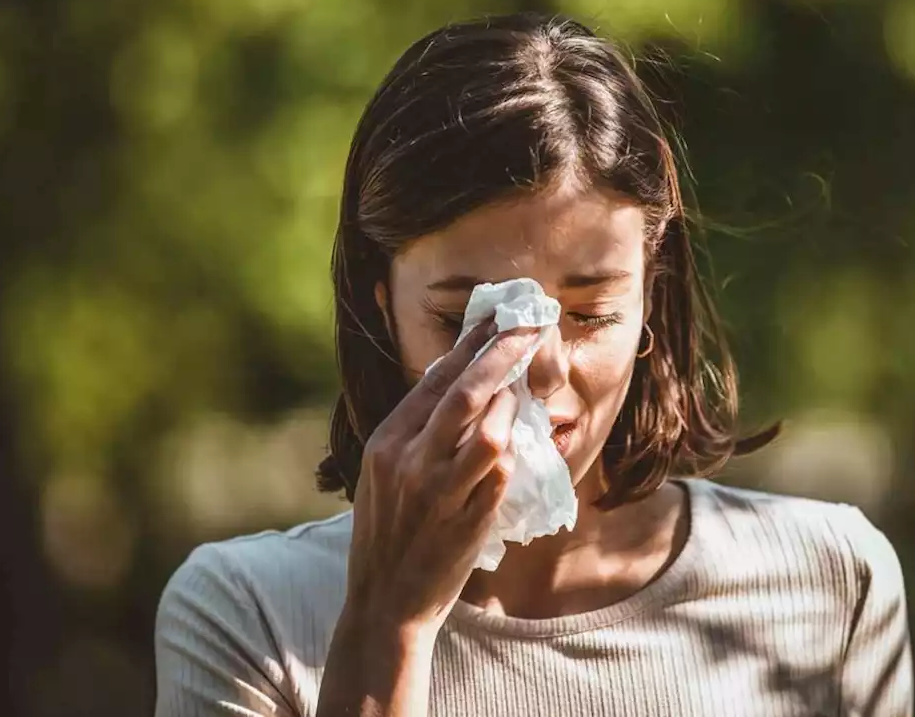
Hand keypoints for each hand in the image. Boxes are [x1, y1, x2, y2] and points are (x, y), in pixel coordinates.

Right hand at [344, 319, 539, 632]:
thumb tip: (458, 378)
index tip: (498, 315)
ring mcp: (439, 490)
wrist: (385, 600)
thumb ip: (416, 428)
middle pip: (466, 392)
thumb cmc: (389, 529)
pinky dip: (514, 449)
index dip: (472, 343)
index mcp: (387, 441)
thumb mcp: (385, 470)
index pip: (435, 377)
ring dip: (513, 404)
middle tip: (530, 324)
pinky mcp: (467, 518)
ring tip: (524, 389)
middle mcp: (409, 459)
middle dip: (504, 352)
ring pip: (489, 430)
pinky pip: (501, 471)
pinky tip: (520, 438)